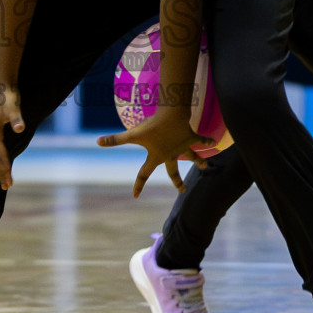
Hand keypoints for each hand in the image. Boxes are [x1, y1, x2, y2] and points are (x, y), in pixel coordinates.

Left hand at [96, 108, 210, 197]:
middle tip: (182, 191)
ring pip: (192, 157)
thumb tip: (97, 142)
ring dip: (199, 162)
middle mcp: (171, 155)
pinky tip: (215, 141)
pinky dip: (207, 140)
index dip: (138, 185)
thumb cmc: (153, 127)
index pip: (144, 174)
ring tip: (205, 167)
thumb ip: (116, 139)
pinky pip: (200, 140)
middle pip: (174, 172)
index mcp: (156, 158)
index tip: (135, 196)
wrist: (172, 116)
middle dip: (178, 182)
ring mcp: (182, 147)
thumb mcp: (133, 134)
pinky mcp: (190, 137)